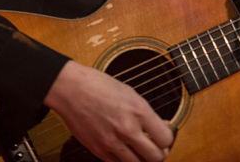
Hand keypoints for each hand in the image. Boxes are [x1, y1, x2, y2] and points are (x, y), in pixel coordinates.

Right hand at [44, 60, 173, 161]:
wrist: (71, 89)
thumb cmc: (99, 85)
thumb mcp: (129, 92)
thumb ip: (147, 113)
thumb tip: (164, 125)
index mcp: (138, 110)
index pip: (165, 138)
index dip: (168, 139)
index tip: (164, 136)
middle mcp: (127, 128)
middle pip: (156, 157)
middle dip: (159, 153)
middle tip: (156, 147)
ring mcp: (112, 142)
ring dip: (143, 159)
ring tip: (141, 150)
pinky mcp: (99, 151)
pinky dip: (125, 160)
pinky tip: (125, 150)